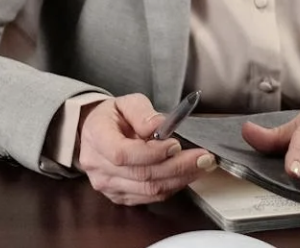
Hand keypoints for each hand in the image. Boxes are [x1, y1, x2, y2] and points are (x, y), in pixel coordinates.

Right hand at [73, 94, 217, 205]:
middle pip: (142, 175)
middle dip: (178, 167)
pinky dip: (171, 186)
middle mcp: (99, 167)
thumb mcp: (126, 102)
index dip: (152, 153)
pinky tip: (186, 174)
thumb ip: (142, 112)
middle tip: (203, 157)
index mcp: (97, 138)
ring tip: (201, 165)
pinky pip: (150, 197)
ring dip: (180, 178)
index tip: (176, 144)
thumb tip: (160, 125)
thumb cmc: (112, 116)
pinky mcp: (120, 197)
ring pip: (149, 190)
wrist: (95, 133)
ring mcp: (108, 186)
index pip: (123, 154)